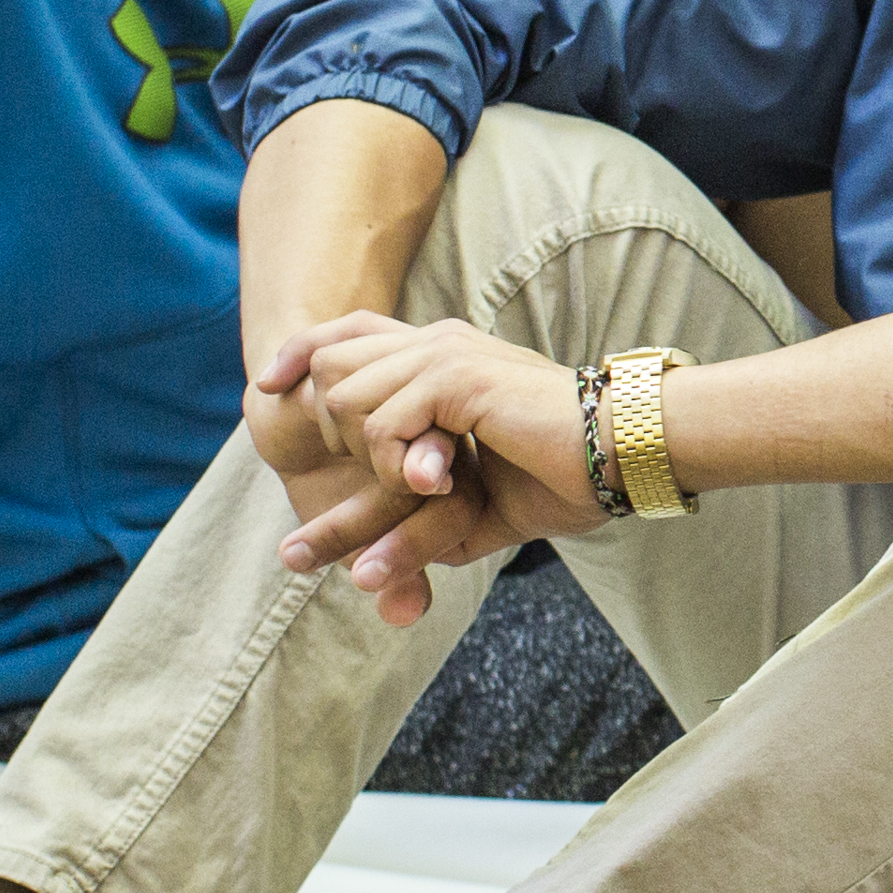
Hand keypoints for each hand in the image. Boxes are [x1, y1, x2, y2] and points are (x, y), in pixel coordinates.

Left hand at [256, 312, 598, 616]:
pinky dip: (394, 470)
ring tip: (415, 496)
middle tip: (356, 496)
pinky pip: (382, 426)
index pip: (348, 331)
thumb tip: (380, 561)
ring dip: (365, 469)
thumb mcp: (476, 506)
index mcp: (442, 354)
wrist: (623, 455)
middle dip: (320, 435)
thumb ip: (425, 520)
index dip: (302, 354)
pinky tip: (434, 486)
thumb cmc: (568, 476)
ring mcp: (443, 353)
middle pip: (330, 368)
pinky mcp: (455, 377)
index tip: (269, 389)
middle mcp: (435, 341)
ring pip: (345, 402)